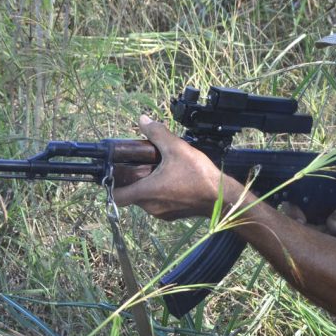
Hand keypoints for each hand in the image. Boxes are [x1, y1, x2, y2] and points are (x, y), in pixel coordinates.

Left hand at [112, 116, 226, 220]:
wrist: (223, 198)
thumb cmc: (199, 175)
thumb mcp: (177, 148)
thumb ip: (157, 133)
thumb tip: (143, 120)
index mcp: (146, 192)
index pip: (117, 196)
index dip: (112, 184)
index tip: (117, 172)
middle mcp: (151, 207)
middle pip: (132, 195)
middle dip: (135, 180)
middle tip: (144, 164)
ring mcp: (162, 213)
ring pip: (146, 200)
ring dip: (149, 186)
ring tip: (160, 170)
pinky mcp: (173, 216)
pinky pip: (159, 204)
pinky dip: (161, 193)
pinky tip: (173, 180)